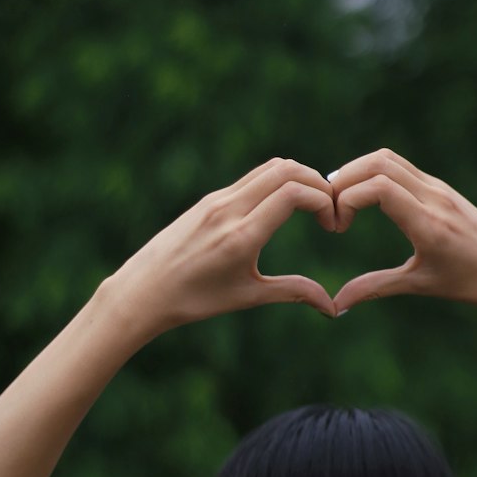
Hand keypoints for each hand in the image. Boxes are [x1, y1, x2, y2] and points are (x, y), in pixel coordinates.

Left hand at [106, 158, 338, 333]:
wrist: (143, 290)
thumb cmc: (195, 300)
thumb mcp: (248, 296)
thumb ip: (294, 292)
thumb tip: (333, 308)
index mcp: (241, 235)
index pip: (293, 194)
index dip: (323, 201)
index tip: (332, 225)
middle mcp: (229, 209)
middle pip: (286, 170)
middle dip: (318, 183)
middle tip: (331, 209)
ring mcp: (217, 200)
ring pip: (269, 168)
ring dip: (299, 178)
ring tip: (313, 205)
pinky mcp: (209, 199)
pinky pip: (252, 178)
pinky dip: (278, 181)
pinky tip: (284, 205)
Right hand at [328, 148, 476, 315]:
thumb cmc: (471, 284)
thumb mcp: (420, 285)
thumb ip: (374, 288)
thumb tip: (335, 306)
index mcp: (429, 223)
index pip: (378, 188)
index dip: (346, 200)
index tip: (338, 228)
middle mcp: (434, 197)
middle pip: (377, 163)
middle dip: (343, 180)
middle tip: (329, 209)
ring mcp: (440, 188)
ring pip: (388, 159)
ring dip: (357, 172)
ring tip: (340, 201)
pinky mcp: (442, 187)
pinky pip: (401, 167)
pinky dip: (375, 174)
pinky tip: (364, 198)